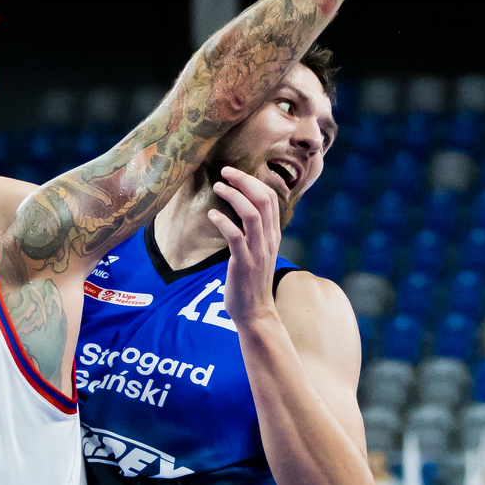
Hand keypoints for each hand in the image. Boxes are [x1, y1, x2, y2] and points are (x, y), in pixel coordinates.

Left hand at [207, 166, 282, 329]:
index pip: (270, 198)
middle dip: (244, 180)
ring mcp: (258, 251)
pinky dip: (224, 221)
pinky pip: (236, 237)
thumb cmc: (252, 281)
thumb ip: (255, 232)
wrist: (255, 313)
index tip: (234, 173)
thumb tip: (240, 211)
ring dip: (233, 196)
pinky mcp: (244, 263)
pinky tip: (211, 215)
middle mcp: (269, 240)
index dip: (253, 181)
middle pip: (263, 199)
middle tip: (225, 171)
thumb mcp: (259, 252)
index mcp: (273, 235)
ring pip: (252, 214)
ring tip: (217, 187)